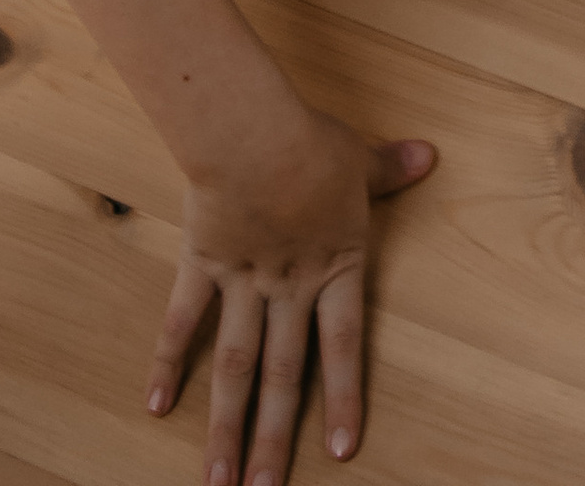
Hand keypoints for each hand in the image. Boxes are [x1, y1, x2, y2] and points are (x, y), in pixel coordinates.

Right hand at [151, 106, 435, 485]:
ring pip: (235, 367)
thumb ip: (389, 168)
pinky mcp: (203, 265)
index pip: (344, 345)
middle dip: (274, 438)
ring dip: (225, 425)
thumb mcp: (359, 159)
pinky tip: (156, 406)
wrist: (252, 132)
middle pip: (283, 374)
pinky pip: (183, 321)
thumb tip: (428, 155)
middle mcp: (288, 288)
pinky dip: (168, 362)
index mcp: (334, 267)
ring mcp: (242, 282)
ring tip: (217, 481)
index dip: (343, 397)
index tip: (341, 452)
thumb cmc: (310, 142)